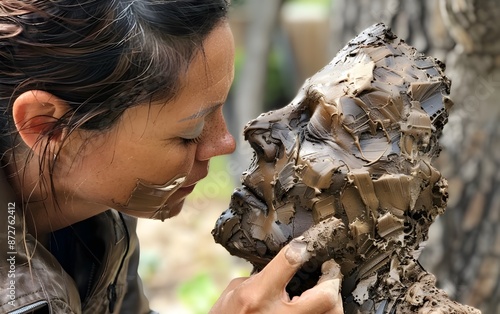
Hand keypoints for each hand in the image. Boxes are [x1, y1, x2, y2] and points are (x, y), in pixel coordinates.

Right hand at [210, 239, 343, 313]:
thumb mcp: (235, 291)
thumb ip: (263, 277)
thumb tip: (284, 266)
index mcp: (257, 296)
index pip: (290, 262)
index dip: (304, 246)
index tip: (309, 241)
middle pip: (326, 296)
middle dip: (332, 278)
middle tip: (330, 268)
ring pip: (333, 313)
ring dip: (334, 298)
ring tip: (328, 288)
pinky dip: (327, 310)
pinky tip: (321, 304)